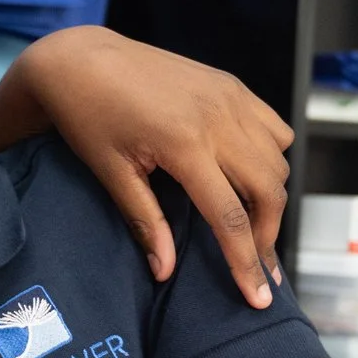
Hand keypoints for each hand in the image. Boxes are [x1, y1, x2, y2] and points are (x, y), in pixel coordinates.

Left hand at [8, 27, 290, 308]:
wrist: (79, 60)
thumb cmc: (86, 118)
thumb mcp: (111, 173)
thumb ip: (146, 222)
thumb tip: (166, 272)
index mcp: (185, 144)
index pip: (230, 216)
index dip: (246, 262)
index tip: (258, 298)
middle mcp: (218, 118)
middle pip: (269, 190)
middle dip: (268, 234)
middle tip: (255, 265)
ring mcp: (229, 97)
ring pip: (278, 160)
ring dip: (271, 196)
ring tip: (250, 226)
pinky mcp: (230, 86)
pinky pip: (272, 128)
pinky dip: (271, 158)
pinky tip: (248, 177)